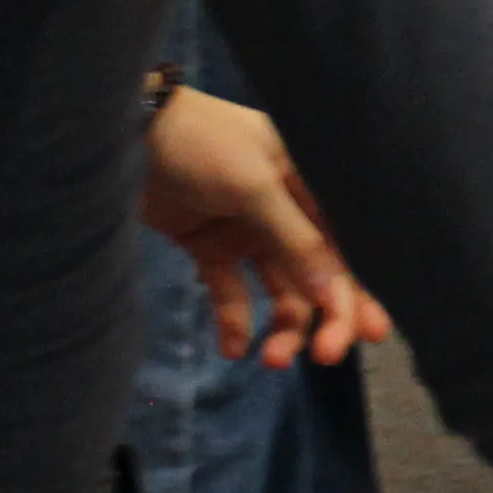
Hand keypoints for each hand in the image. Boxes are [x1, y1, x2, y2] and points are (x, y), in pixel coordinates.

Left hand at [140, 90, 391, 367]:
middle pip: (317, 276)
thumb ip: (297, 240)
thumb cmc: (202, 145)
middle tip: (323, 356)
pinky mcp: (210, 248)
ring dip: (281, 327)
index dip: (358, 290)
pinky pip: (231, 293)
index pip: (345, 247)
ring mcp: (248, 231)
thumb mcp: (255, 186)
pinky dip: (235, 322)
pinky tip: (233, 348)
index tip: (366, 336)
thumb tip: (337, 295)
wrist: (126, 133)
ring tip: (270, 359)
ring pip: (279, 291)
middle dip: (324, 318)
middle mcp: (287, 211)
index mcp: (309, 184)